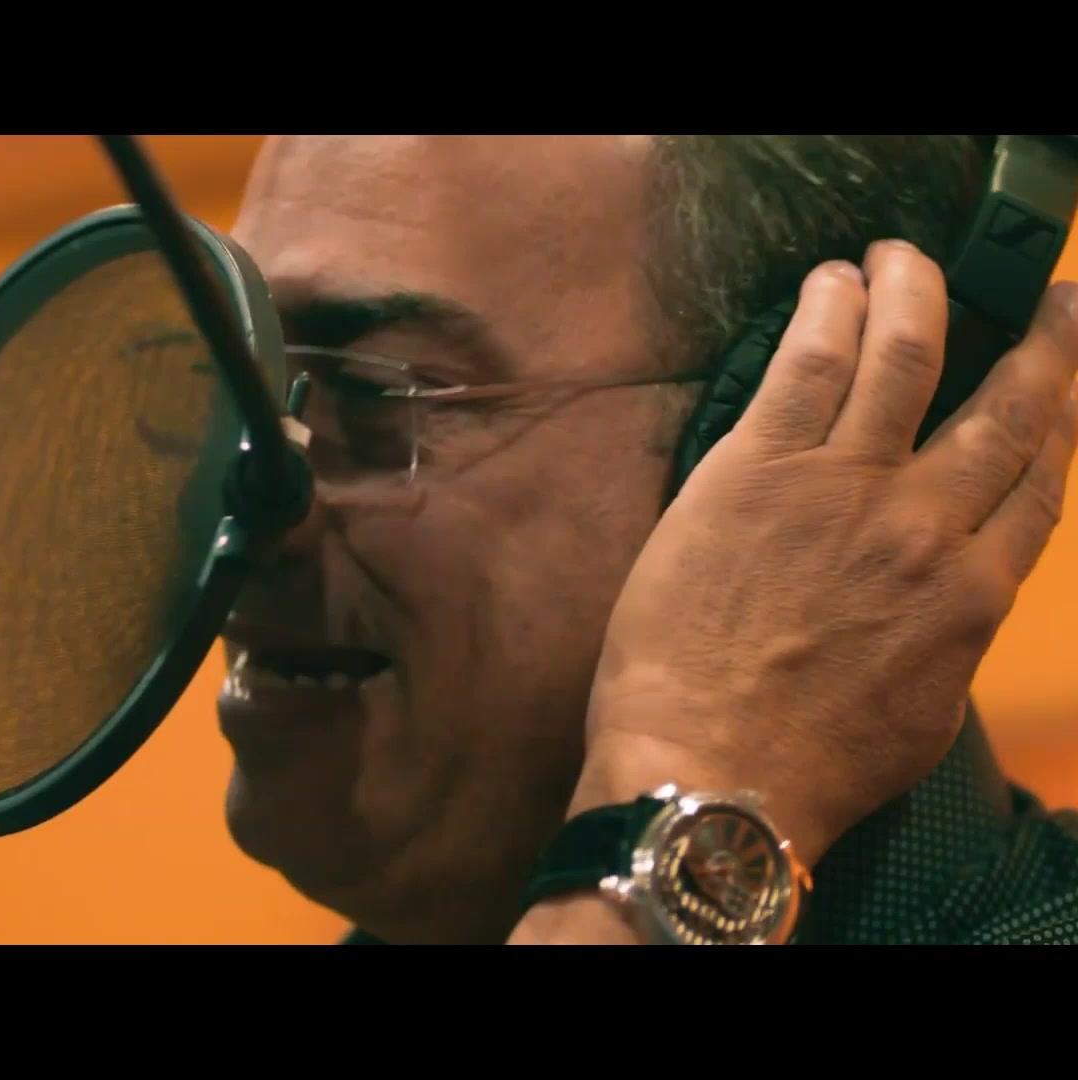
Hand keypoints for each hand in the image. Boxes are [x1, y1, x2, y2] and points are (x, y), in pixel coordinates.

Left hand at [578, 242, 1077, 865]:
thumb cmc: (806, 768)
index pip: (1039, 482)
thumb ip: (943, 646)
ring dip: (917, 292)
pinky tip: (833, 282)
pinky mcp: (754, 471)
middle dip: (1040, 341)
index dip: (1064, 417)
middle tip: (1053, 297)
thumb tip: (945, 617)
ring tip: (907, 259)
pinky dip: (830, 311)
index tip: (1069, 379)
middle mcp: (923, 528)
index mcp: (971, 595)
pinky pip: (806, 365)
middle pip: (1005, 408)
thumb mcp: (918, 717)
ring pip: (907, 356)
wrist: (714, 773)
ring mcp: (842, 490)